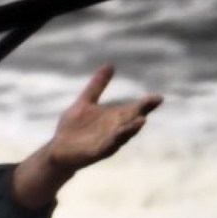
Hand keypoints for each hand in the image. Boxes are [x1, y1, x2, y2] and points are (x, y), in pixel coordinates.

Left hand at [49, 64, 163, 169]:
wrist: (57, 150)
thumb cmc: (73, 128)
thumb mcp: (85, 103)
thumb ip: (97, 86)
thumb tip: (110, 65)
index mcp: (114, 118)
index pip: (134, 109)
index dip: (147, 104)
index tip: (159, 97)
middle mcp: (115, 130)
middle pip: (132, 121)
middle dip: (142, 112)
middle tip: (154, 102)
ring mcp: (107, 142)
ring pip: (123, 135)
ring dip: (132, 129)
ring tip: (142, 120)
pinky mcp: (96, 153)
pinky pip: (107, 147)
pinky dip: (113, 141)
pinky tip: (117, 135)